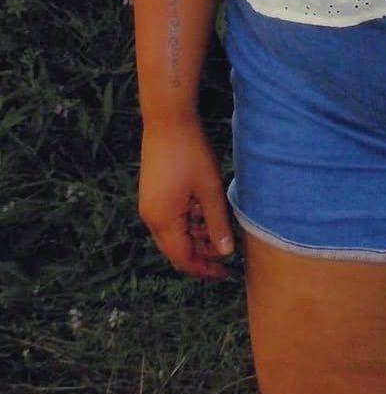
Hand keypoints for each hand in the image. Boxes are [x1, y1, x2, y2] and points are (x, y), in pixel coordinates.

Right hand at [138, 116, 237, 279]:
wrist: (167, 119)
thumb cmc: (190, 152)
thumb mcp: (209, 190)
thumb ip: (217, 223)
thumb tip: (226, 252)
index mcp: (163, 221)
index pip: (183, 259)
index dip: (205, 269)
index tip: (225, 273)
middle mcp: (151, 218)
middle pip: (177, 249)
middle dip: (202, 254)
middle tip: (228, 252)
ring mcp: (149, 205)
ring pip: (174, 233)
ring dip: (197, 236)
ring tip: (222, 230)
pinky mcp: (152, 193)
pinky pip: (170, 218)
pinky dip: (188, 221)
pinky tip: (207, 211)